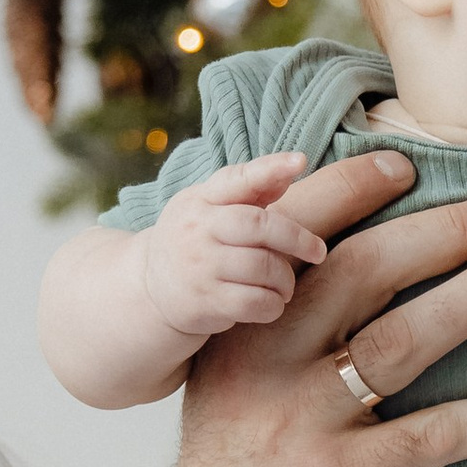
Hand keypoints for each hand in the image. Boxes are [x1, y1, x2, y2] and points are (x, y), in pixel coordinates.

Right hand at [134, 153, 329, 346]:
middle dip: (297, 239)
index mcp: (201, 200)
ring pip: (263, 267)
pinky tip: (272, 302)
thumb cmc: (196, 241)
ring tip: (285, 284)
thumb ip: (251, 190)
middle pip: (259, 226)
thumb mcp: (211, 208)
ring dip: (285, 279)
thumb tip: (294, 165)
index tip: (299, 161)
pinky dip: (273, 305)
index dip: (270, 169)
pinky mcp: (203, 302)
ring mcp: (199, 267)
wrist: (149, 287)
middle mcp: (197, 230)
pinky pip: (255, 303)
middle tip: (317, 251)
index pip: (237, 179)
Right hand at [155, 146, 466, 466]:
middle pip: (364, 271)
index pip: (296, 237)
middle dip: (448, 231)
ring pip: (406, 340)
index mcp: (236, 331)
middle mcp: (260, 366)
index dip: (354, 190)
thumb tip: (337, 247)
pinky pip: (440, 435)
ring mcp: (299, 426)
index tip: (413, 158)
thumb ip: (278, 328)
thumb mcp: (239, 396)